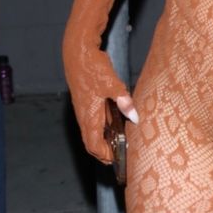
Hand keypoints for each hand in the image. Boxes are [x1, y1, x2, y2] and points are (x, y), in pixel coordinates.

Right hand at [63, 41, 137, 164]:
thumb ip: (124, 101)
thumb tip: (135, 117)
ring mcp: (84, 109)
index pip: (93, 144)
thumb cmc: (92, 67)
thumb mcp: (112, 84)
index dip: (103, 155)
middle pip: (91, 142)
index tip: (115, 161)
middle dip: (103, 152)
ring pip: (91, 132)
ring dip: (102, 141)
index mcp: (88, 115)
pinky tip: (113, 126)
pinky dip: (101, 128)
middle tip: (117, 157)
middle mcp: (84, 115)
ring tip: (117, 145)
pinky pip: (92, 121)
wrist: (77, 51)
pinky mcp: (86, 102)